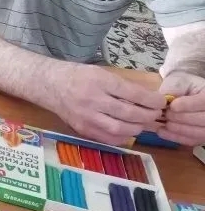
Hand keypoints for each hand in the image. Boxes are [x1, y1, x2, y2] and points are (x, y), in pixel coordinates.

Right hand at [49, 64, 167, 145]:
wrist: (48, 84)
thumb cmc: (77, 75)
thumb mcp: (99, 73)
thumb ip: (121, 86)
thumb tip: (148, 98)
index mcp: (98, 81)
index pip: (132, 93)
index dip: (152, 100)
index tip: (161, 102)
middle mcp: (92, 100)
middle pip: (130, 113)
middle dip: (149, 115)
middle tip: (156, 114)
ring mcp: (86, 117)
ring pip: (121, 129)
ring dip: (138, 128)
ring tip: (142, 123)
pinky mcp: (82, 129)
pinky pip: (109, 138)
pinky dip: (123, 137)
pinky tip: (127, 131)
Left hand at [157, 71, 204, 145]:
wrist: (190, 95)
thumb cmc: (185, 87)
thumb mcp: (181, 81)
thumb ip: (174, 87)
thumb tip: (164, 99)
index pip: (204, 102)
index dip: (189, 105)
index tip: (173, 106)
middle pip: (203, 119)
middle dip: (182, 118)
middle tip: (165, 115)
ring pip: (199, 132)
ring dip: (179, 129)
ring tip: (163, 123)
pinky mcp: (202, 137)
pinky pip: (192, 140)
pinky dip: (176, 137)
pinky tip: (162, 131)